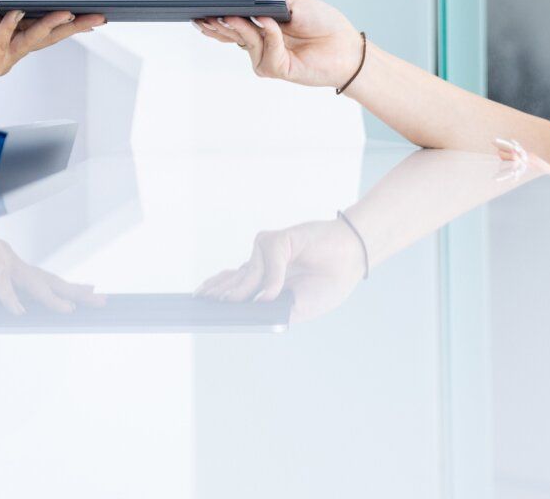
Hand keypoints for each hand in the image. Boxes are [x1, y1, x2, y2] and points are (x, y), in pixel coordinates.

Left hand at [0, 0, 106, 105]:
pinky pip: (3, 42)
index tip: (84, 8)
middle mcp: (9, 48)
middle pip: (48, 34)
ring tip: (69, 12)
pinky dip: (10, 27)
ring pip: (32, 40)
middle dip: (74, 25)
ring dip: (51, 25)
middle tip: (98, 16)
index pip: (41, 24)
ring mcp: (1, 59)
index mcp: (7, 34)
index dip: (63, 17)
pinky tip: (17, 13)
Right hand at [0, 220, 105, 335]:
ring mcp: (1, 260)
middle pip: (47, 283)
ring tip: (70, 310)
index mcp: (5, 282)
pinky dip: (10, 296)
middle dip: (73, 294)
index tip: (79, 309)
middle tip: (100, 300)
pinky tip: (18, 311)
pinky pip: (3, 279)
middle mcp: (9, 269)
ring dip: (52, 296)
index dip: (59, 300)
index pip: (39, 292)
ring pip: (33, 280)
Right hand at [191, 0, 360, 88]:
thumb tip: (242, 4)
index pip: (232, 25)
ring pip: (245, 42)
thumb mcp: (291, 2)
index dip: (215, 20)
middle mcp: (261, 44)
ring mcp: (268, 58)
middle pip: (231, 36)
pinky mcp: (278, 70)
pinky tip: (271, 25)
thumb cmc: (322, 21)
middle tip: (202, 18)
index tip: (198, 13)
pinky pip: (266, 50)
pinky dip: (270, 35)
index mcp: (262, 27)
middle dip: (216, 26)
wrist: (346, 43)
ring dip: (241, 27)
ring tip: (230, 16)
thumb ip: (264, 2)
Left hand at [193, 219, 367, 322]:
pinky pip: (269, 262)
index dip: (218, 294)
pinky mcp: (278, 240)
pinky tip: (272, 293)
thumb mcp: (298, 308)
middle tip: (197, 301)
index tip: (200, 305)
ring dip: (241, 290)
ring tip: (226, 303)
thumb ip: (273, 309)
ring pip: (247, 274)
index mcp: (266, 284)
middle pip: (233, 280)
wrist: (351, 259)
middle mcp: (264, 267)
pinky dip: (272, 279)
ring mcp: (269, 253)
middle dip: (216, 291)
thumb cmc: (328, 283)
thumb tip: (251, 308)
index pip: (235, 288)